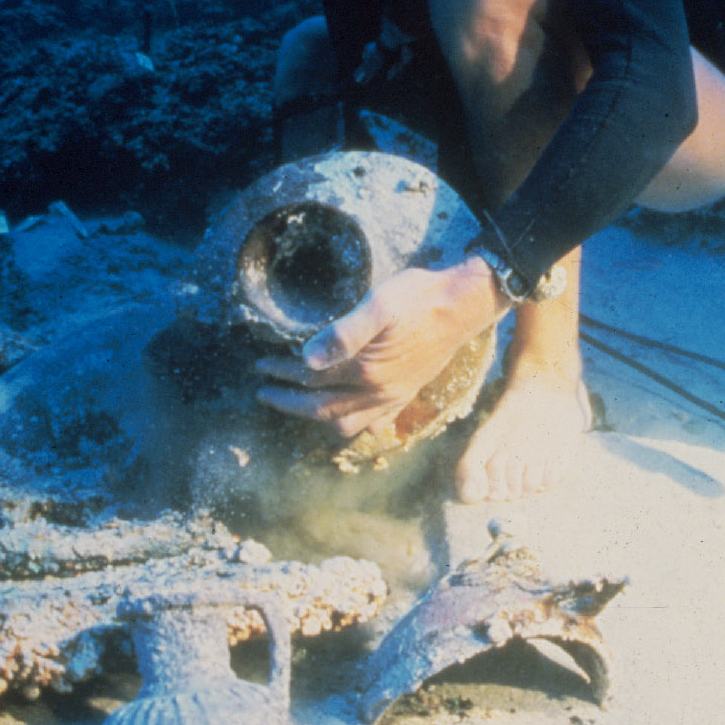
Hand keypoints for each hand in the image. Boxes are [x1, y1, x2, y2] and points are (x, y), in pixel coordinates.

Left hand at [255, 258, 506, 438]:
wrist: (464, 305)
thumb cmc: (420, 298)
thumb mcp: (379, 305)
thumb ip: (342, 333)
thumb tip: (307, 357)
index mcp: (367, 371)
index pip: (312, 376)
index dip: (282, 372)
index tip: (260, 366)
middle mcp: (378, 393)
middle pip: (322, 408)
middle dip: (289, 402)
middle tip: (264, 393)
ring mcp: (393, 398)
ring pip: (345, 423)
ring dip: (316, 418)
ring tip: (296, 405)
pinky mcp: (405, 395)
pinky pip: (374, 423)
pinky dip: (352, 425)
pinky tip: (344, 418)